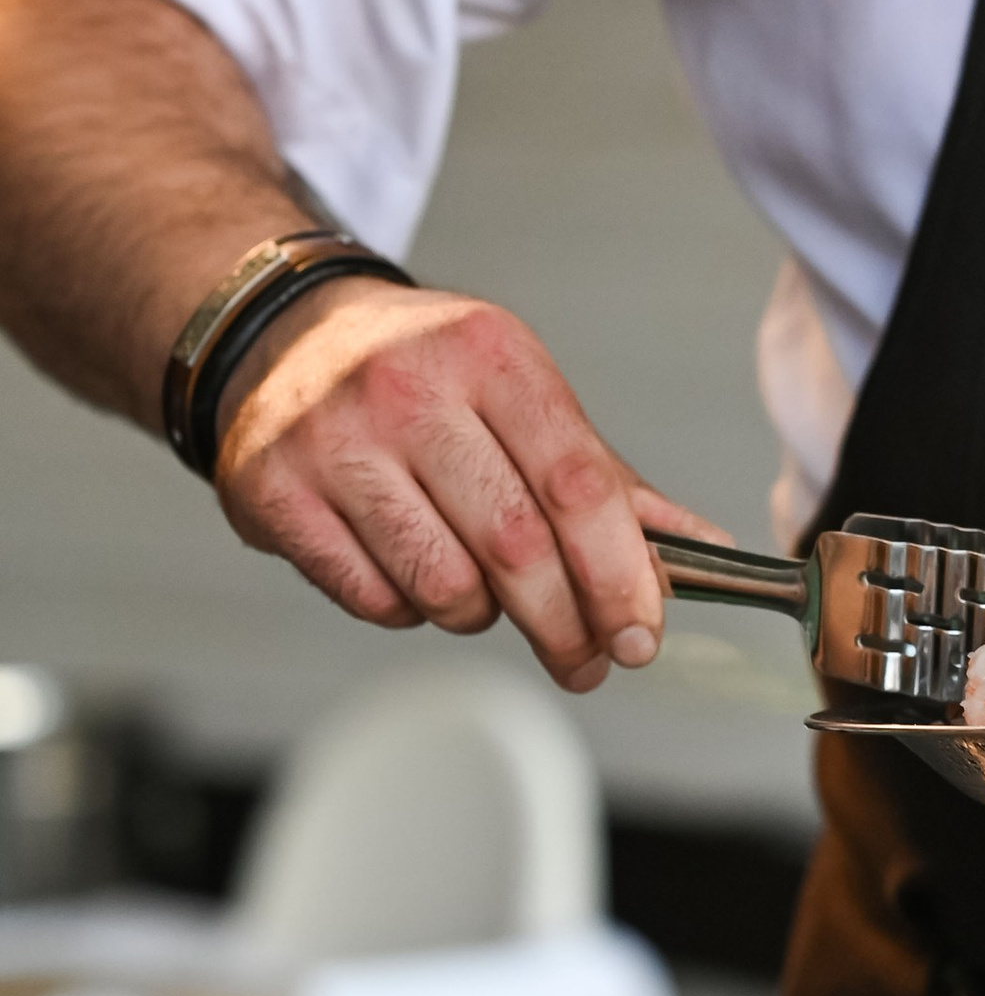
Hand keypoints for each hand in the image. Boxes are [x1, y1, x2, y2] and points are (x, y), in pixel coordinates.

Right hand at [213, 275, 715, 692]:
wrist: (283, 334)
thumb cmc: (424, 373)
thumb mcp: (520, 392)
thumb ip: (606, 479)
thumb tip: (701, 551)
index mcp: (491, 355)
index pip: (576, 483)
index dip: (620, 573)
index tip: (642, 634)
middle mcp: (408, 390)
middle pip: (515, 547)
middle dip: (566, 624)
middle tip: (588, 660)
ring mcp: (333, 442)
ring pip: (442, 586)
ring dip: (481, 615)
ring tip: (484, 594)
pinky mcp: (272, 494)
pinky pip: (372, 600)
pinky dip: (410, 610)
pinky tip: (412, 573)